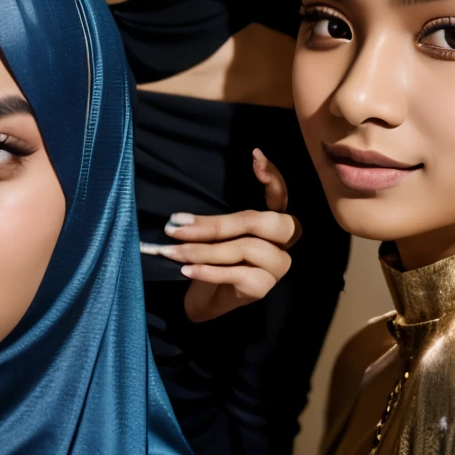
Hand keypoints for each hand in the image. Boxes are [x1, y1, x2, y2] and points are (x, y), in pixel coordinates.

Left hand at [148, 150, 298, 323]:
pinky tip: (187, 269)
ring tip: (173, 251)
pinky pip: (237, 274)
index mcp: (270, 222)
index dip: (272, 176)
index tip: (255, 155)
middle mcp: (281, 242)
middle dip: (217, 223)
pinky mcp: (264, 288)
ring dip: (202, 250)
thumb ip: (212, 221)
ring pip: (244, 248)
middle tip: (177, 226)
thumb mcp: (212, 234)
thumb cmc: (210, 257)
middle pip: (261, 222)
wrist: (206, 299)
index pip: (280, 195)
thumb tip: (177, 219)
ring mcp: (277, 265)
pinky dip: (208, 271)